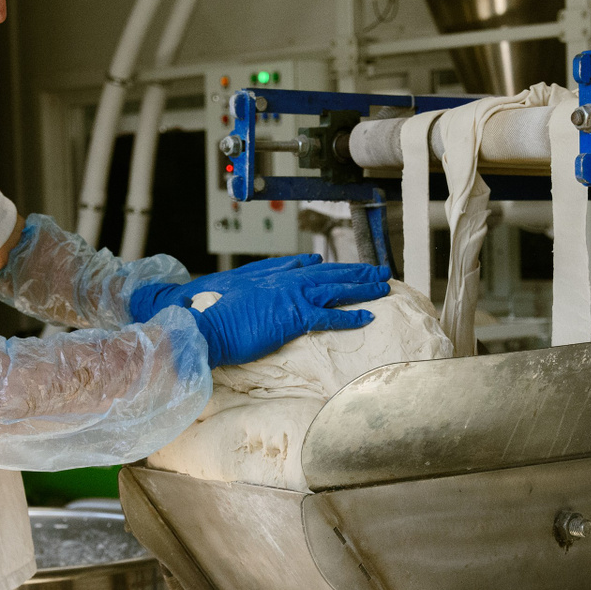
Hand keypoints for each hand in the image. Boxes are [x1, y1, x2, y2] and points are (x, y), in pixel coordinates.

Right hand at [184, 264, 390, 366]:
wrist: (206, 323)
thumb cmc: (214, 309)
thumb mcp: (236, 285)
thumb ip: (261, 277)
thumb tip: (279, 274)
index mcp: (273, 274)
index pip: (309, 267)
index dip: (331, 267)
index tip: (346, 266)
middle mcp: (287, 281)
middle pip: (331, 274)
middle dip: (357, 271)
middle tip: (381, 270)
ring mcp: (292, 297)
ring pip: (337, 290)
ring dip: (363, 287)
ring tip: (384, 286)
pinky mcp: (294, 318)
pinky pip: (330, 316)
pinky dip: (351, 316)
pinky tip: (369, 316)